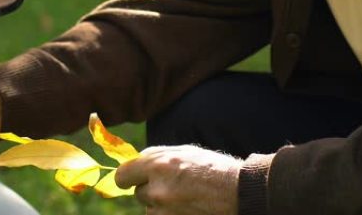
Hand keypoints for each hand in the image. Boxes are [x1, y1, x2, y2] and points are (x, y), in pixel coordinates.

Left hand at [115, 145, 241, 214]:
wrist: (239, 192)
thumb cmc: (212, 168)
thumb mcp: (183, 151)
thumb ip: (155, 156)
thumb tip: (134, 161)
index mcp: (157, 166)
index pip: (122, 176)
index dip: (127, 177)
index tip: (130, 180)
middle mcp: (157, 191)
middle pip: (138, 194)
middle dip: (150, 190)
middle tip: (172, 186)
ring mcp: (165, 212)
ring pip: (150, 210)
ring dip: (161, 205)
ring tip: (184, 197)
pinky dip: (170, 214)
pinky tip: (188, 207)